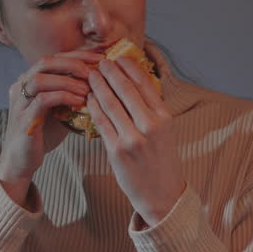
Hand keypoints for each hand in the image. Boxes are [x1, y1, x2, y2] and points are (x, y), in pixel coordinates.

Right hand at [0, 50, 103, 205]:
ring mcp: (20, 103)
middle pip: (45, 62)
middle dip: (73, 63)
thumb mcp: (59, 109)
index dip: (77, 55)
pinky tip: (79, 102)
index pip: (53, 58)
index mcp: (29, 81)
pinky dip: (63, 97)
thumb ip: (71, 94)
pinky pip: (42, 100)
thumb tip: (101, 81)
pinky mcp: (24, 119)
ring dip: (67, 81)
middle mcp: (20, 87)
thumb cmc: (42, 134)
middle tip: (95, 70)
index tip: (100, 57)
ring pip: (40, 79)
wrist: (22, 161)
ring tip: (88, 89)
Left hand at [86, 56, 185, 224]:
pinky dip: (93, 107)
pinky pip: (101, 122)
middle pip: (126, 90)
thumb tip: (135, 83)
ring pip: (111, 104)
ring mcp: (133, 138)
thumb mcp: (165, 132)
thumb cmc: (161, 161)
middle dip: (111, 72)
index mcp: (164, 118)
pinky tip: (87, 98)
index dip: (130, 67)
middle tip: (99, 61)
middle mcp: (150, 126)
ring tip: (90, 75)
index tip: (119, 56)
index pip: (145, 84)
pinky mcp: (116, 150)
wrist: (161, 195)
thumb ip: (151, 110)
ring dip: (98, 86)